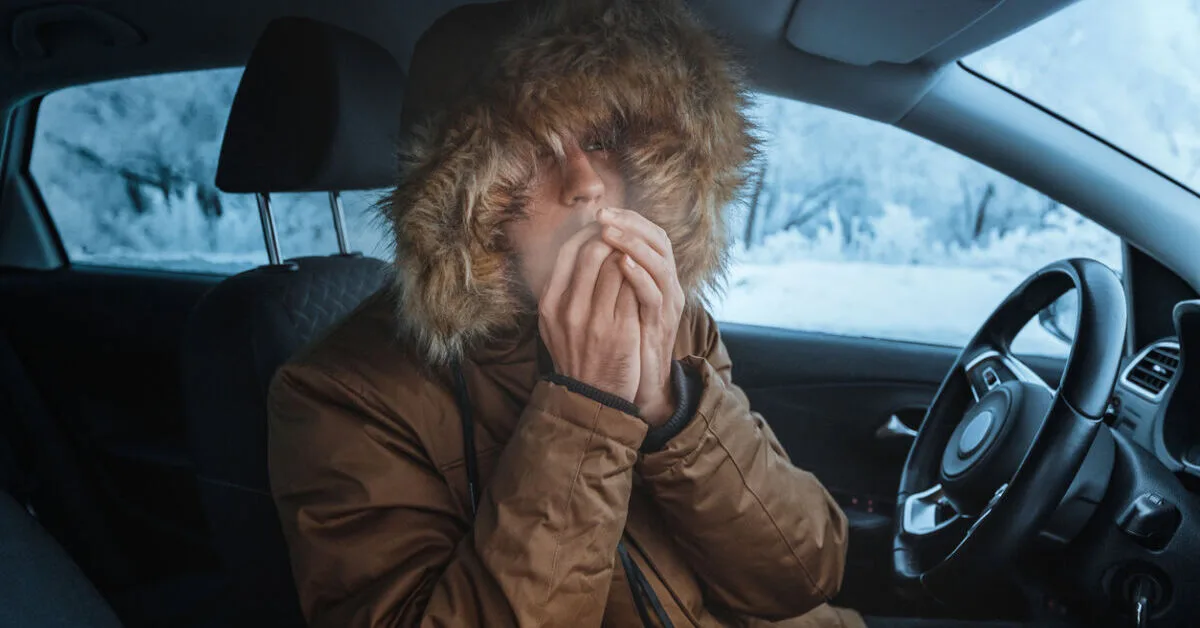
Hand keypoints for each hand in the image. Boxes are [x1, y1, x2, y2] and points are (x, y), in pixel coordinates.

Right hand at [539, 225, 641, 402]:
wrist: (590, 398)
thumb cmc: (576, 355)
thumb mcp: (555, 324)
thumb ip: (561, 291)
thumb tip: (575, 250)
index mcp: (550, 304)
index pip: (567, 251)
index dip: (588, 233)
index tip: (603, 229)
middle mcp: (569, 309)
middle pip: (592, 252)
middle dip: (613, 237)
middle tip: (625, 236)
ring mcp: (595, 320)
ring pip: (616, 266)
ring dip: (629, 254)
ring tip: (637, 253)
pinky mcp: (620, 331)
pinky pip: (633, 289)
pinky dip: (640, 276)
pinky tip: (646, 275)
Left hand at [598, 207, 684, 425]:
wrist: (639, 385)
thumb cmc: (623, 343)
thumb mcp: (612, 303)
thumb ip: (605, 276)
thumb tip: (580, 247)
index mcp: (655, 275)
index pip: (648, 232)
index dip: (626, 218)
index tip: (599, 210)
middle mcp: (666, 284)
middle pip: (658, 239)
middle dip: (630, 223)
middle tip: (604, 214)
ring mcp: (668, 303)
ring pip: (660, 261)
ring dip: (633, 244)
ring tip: (609, 232)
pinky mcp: (663, 324)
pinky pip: (655, 293)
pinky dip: (640, 276)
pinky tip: (623, 263)